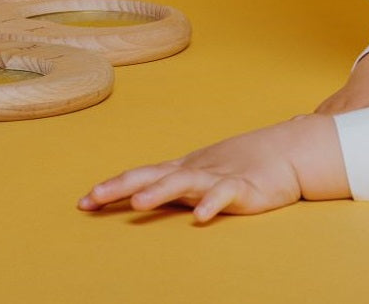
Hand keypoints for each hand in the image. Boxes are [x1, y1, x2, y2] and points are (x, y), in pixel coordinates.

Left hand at [77, 115, 348, 222]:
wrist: (285, 151)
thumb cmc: (240, 164)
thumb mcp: (202, 175)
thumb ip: (175, 185)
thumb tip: (139, 196)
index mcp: (183, 168)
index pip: (141, 175)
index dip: (112, 187)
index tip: (83, 202)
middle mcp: (194, 170)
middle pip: (152, 176)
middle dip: (121, 187)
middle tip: (92, 199)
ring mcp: (217, 176)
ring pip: (183, 183)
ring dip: (160, 192)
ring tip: (138, 204)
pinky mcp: (242, 186)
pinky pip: (224, 195)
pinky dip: (211, 204)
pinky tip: (200, 218)